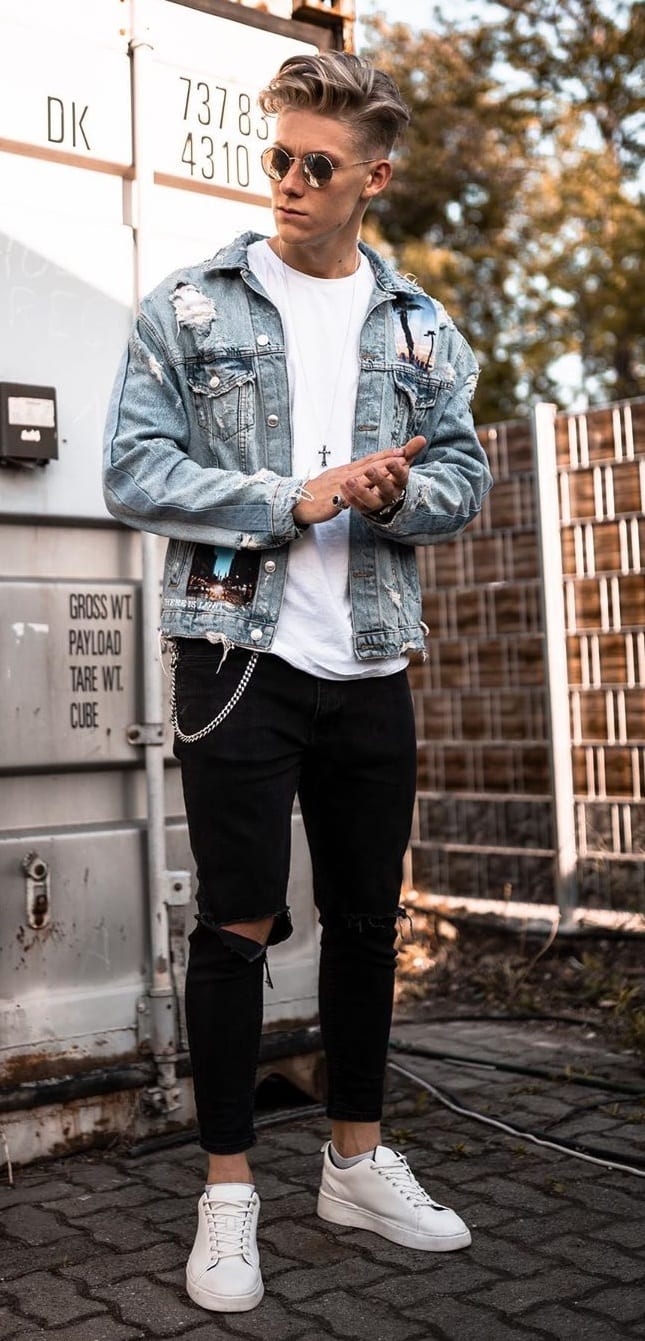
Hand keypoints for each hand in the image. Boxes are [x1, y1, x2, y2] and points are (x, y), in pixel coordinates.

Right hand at [292, 436, 425, 525]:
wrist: (298, 501)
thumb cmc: (317, 492)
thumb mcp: (336, 480)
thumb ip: (350, 475)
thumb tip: (362, 470)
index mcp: (346, 471)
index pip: (368, 460)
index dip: (385, 454)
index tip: (401, 450)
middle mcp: (344, 475)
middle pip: (369, 465)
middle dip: (387, 460)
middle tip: (405, 454)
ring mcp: (339, 487)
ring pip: (362, 478)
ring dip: (379, 472)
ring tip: (394, 468)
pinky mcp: (334, 500)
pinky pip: (349, 496)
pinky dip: (362, 493)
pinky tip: (372, 492)